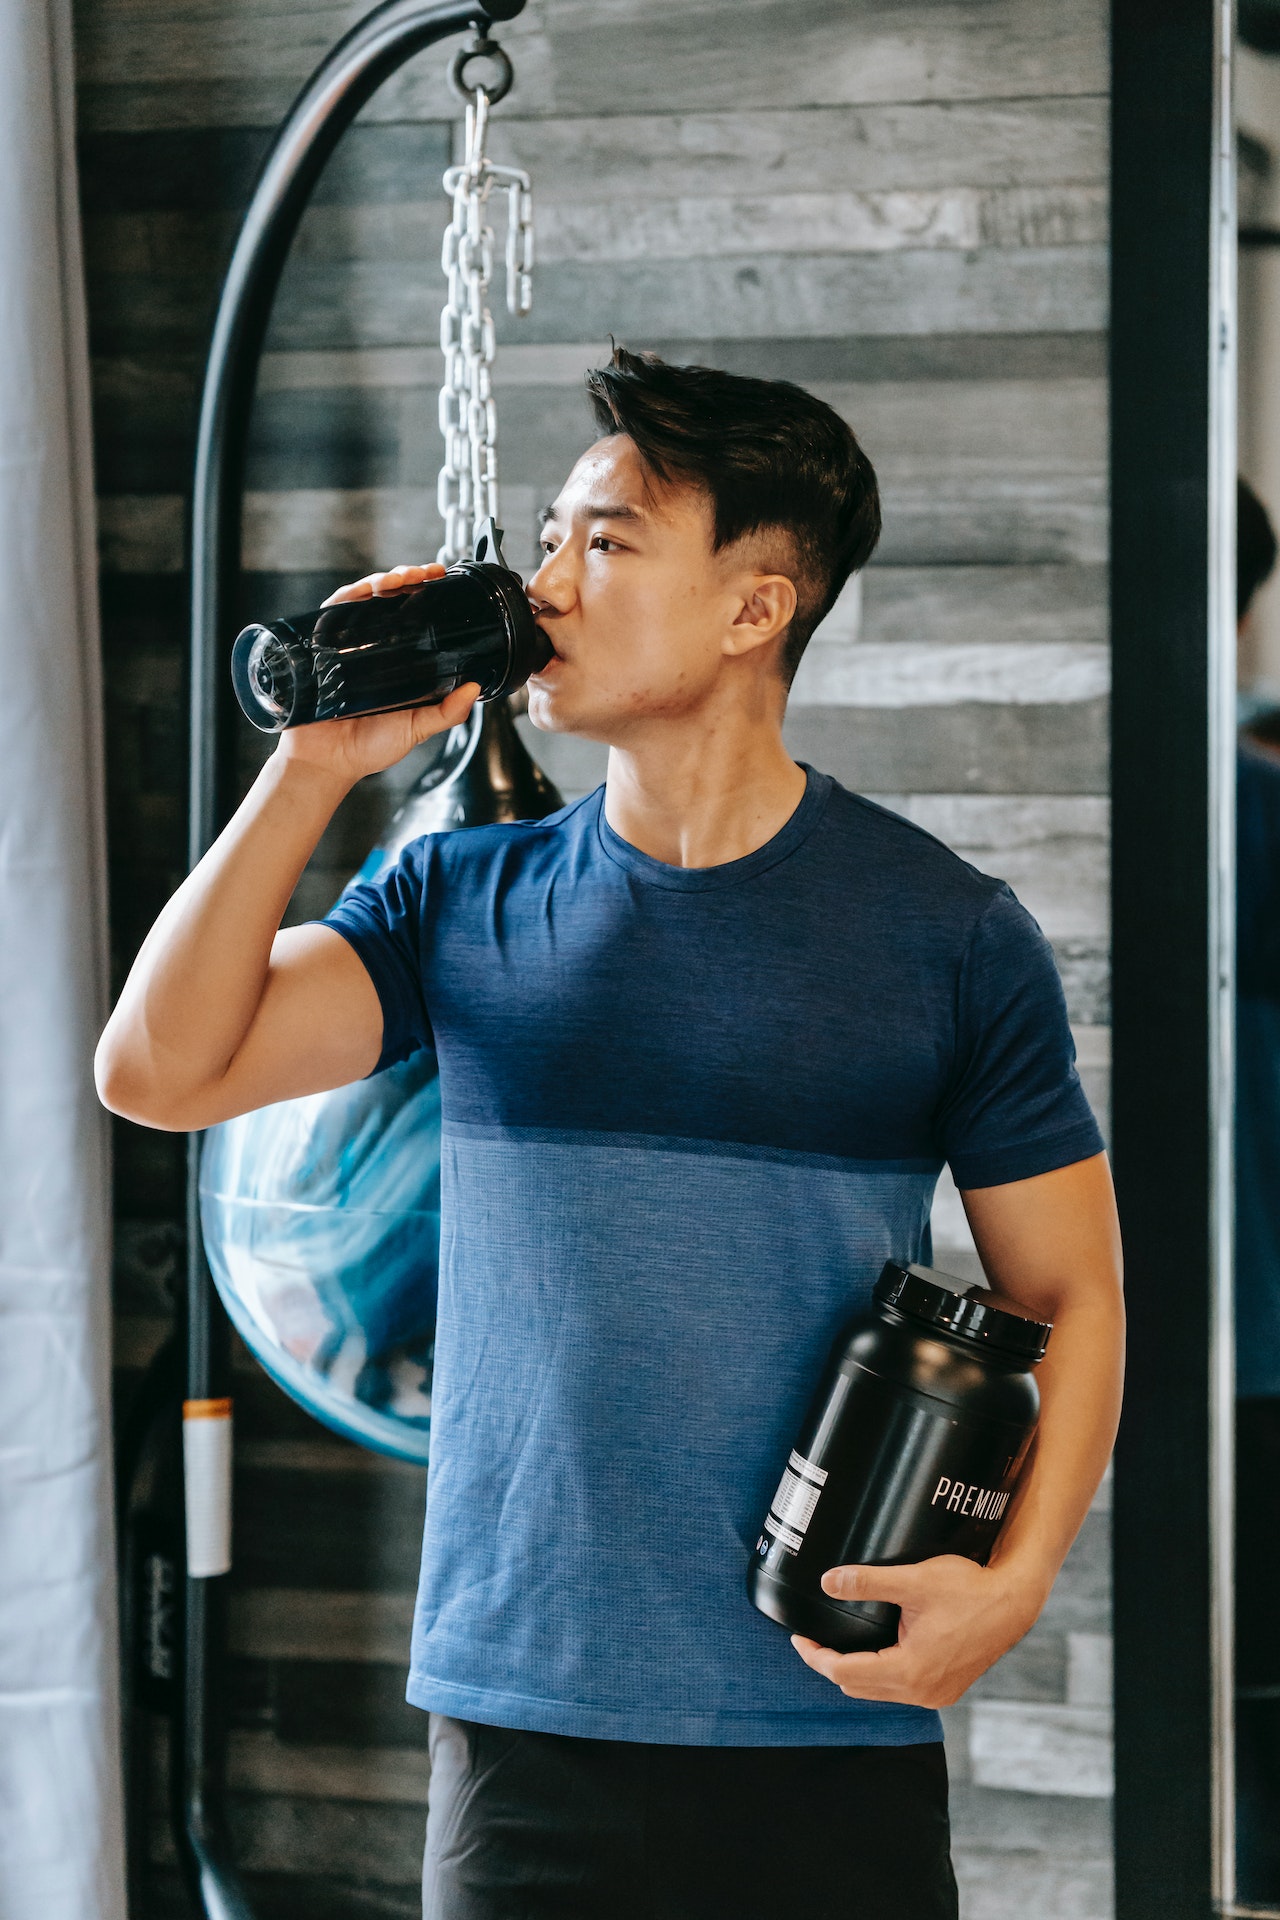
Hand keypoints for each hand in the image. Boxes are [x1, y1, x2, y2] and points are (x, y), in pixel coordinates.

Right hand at [276, 563, 478, 790]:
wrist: (325, 762)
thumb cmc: (367, 748)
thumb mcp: (416, 728)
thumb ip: (446, 713)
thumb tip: (475, 689)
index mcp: (396, 661)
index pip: (413, 617)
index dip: (427, 595)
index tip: (444, 580)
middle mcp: (371, 647)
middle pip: (390, 600)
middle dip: (409, 578)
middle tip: (427, 573)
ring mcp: (345, 644)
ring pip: (364, 599)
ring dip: (383, 581)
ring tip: (402, 578)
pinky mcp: (321, 645)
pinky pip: (334, 610)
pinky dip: (351, 594)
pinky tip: (368, 589)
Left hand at [790, 1556, 1045, 1708]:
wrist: (1013, 1603)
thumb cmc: (969, 1590)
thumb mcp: (913, 1580)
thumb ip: (867, 1581)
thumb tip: (828, 1581)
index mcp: (910, 1671)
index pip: (844, 1673)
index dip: (816, 1656)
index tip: (798, 1638)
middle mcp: (922, 1692)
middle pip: (858, 1687)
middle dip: (831, 1664)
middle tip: (812, 1639)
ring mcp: (936, 1694)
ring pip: (879, 1692)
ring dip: (856, 1671)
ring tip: (837, 1644)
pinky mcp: (946, 1689)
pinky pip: (900, 1690)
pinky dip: (881, 1675)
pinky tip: (875, 1652)